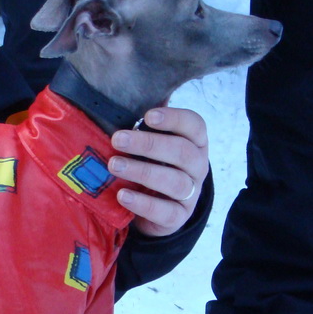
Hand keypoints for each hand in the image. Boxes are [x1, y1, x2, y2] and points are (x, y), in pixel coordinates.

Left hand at [108, 106, 209, 237]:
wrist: (155, 210)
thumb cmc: (152, 165)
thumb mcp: (151, 145)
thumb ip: (145, 126)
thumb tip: (123, 96)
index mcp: (195, 143)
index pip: (195, 126)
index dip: (174, 119)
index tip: (147, 116)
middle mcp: (198, 166)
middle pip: (182, 152)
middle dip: (148, 144)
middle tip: (117, 139)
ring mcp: (191, 194)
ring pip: (175, 181)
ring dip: (142, 171)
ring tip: (114, 165)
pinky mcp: (178, 217)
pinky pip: (166, 212)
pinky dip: (143, 203)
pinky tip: (122, 195)